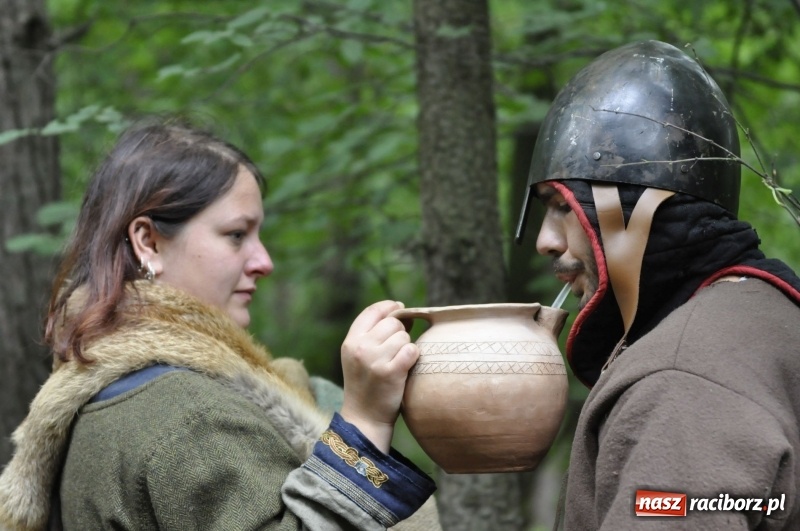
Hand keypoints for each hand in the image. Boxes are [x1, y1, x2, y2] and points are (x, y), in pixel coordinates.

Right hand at [339, 300, 418, 452]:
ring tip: (398, 362)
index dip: (388, 306)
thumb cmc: (367, 385)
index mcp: (350, 341)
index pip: (372, 311)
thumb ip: (373, 334)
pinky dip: (413, 357)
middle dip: (400, 333)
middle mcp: (360, 348)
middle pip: (392, 323)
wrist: (364, 418)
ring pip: (404, 337)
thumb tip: (401, 312)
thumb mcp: (358, 356)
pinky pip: (412, 350)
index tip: (399, 308)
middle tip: (397, 350)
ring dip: (406, 347)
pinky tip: (406, 367)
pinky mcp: (390, 372)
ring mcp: (375, 360)